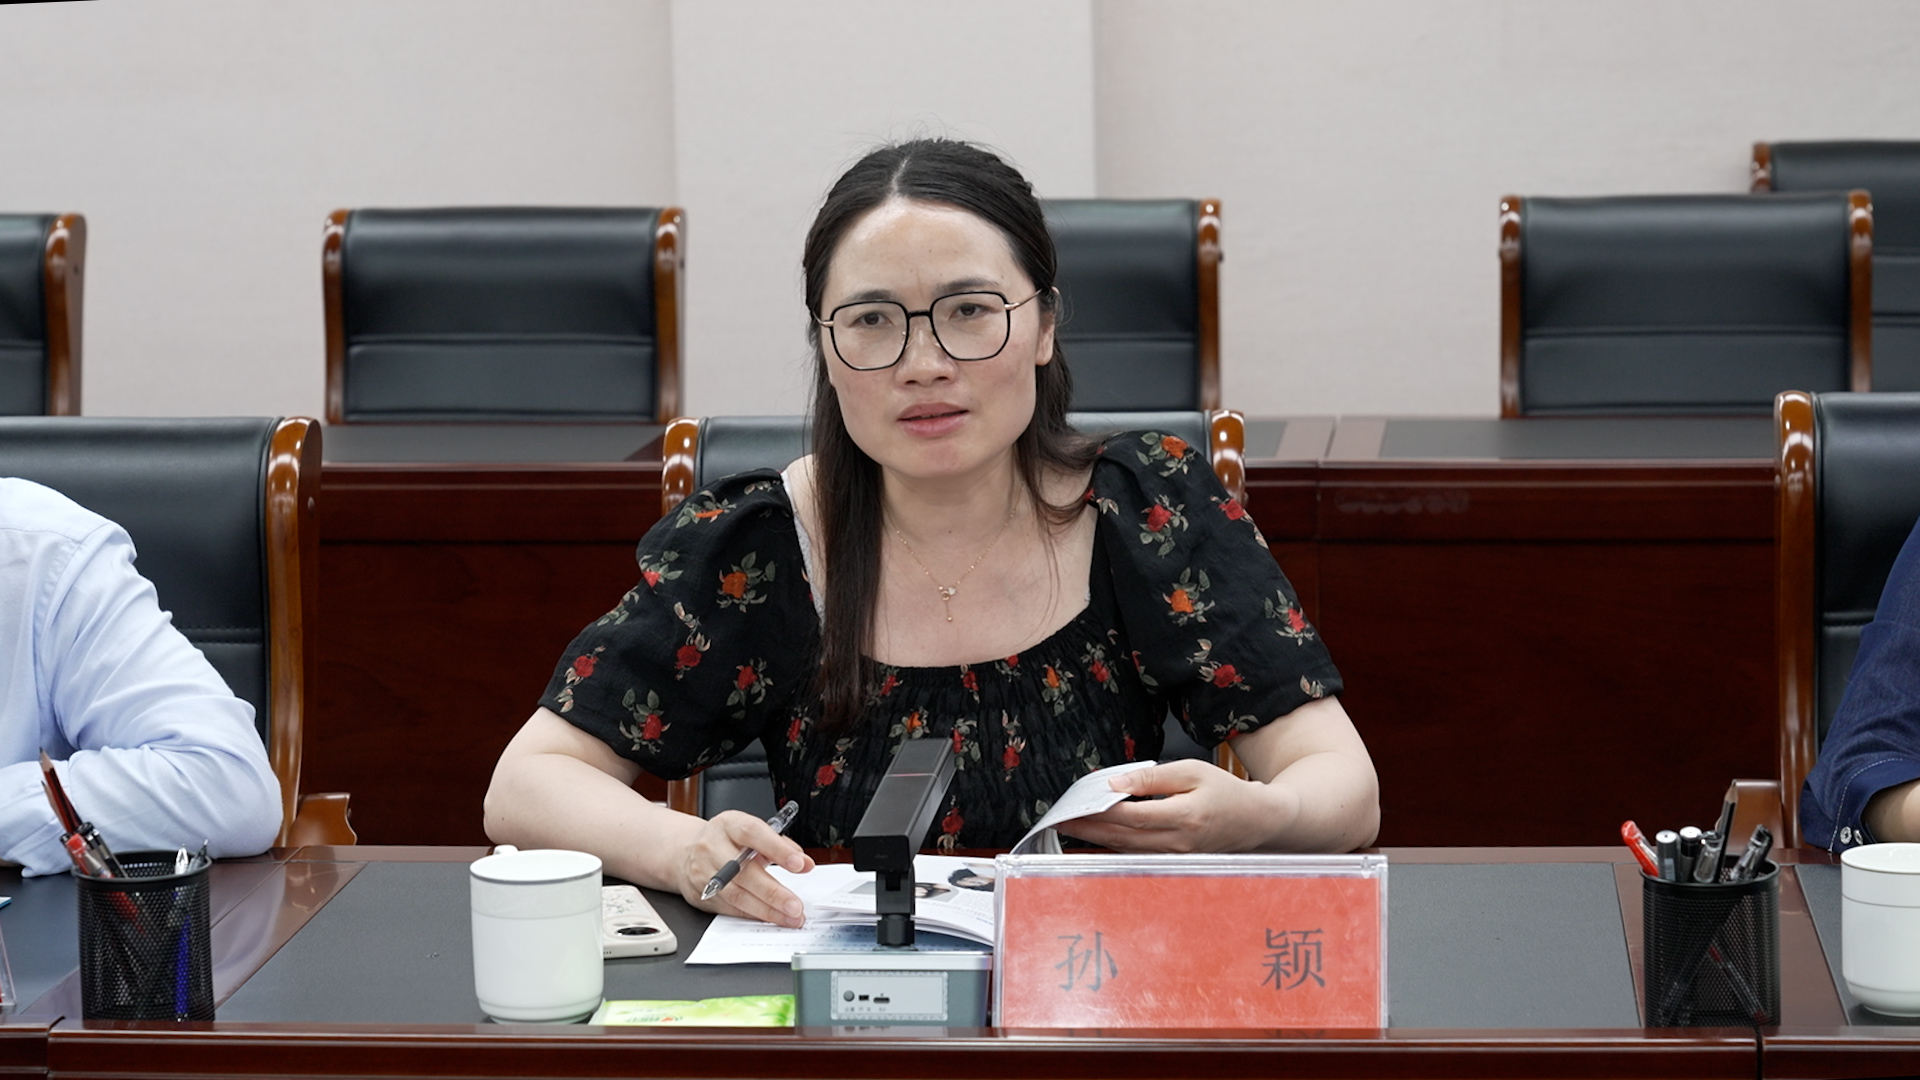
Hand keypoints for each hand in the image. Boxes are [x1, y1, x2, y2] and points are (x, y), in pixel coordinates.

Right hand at [677, 809, 814, 926]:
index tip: (800, 864)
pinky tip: (771, 918)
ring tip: (790, 917)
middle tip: (796, 906)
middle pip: (743, 872)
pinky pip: (730, 908)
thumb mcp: (752, 832)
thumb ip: (780, 844)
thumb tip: (804, 862)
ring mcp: (703, 872)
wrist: (687, 852)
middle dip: (773, 892)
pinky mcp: (701, 894)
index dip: (777, 849)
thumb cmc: (728, 841)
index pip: (753, 833)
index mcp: (729, 825)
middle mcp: (712, 846)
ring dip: (766, 910)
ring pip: (736, 895)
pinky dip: (753, 915)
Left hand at [1053, 760, 1296, 852]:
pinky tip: (1097, 839)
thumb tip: (1116, 782)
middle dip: (1088, 829)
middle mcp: (1178, 842)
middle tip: (1060, 820)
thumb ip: (1152, 777)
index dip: (1100, 812)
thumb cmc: (1226, 791)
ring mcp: (1177, 856)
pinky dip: (1115, 846)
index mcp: (1184, 817)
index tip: (1075, 805)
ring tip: (1071, 828)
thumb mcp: (1191, 771)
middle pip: (1123, 837)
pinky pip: (1138, 855)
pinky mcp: (1175, 861)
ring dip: (1097, 840)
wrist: (1257, 820)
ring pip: (1127, 850)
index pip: (1131, 816)